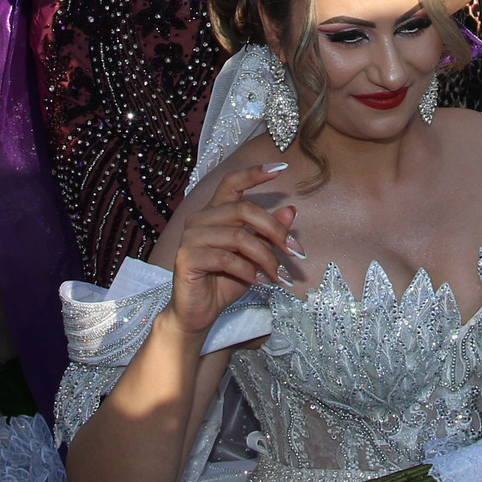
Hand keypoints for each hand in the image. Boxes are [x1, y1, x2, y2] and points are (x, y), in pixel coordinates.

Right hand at [166, 160, 300, 334]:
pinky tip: (259, 281)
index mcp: (215, 212)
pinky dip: (248, 271)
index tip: (280, 168)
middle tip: (294, 251)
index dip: (254, 173)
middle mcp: (200, 218)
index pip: (231, 183)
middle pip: (243, 209)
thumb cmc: (226, 281)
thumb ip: (268, 234)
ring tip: (278, 275)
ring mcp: (191, 237)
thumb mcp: (255, 256)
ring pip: (238, 236)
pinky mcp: (187, 257)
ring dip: (265, 257)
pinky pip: (225, 258)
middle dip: (274, 230)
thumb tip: (291, 209)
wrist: (199, 313)